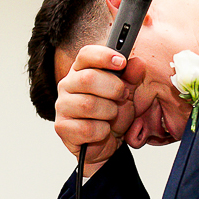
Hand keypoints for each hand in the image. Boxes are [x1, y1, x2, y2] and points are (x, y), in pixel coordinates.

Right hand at [54, 46, 145, 174]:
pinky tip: (102, 131)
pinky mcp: (62, 128)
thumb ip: (132, 77)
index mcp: (81, 71)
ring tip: (111, 116)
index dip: (104, 56)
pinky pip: (87, 128)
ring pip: (88, 105)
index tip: (122, 62)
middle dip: (113, 88)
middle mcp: (67, 85)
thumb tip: (136, 63)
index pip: (86, 55)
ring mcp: (62, 106)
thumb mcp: (127, 94)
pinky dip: (102, 131)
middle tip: (122, 95)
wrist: (107, 144)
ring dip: (109, 112)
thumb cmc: (112, 115)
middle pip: (88, 78)